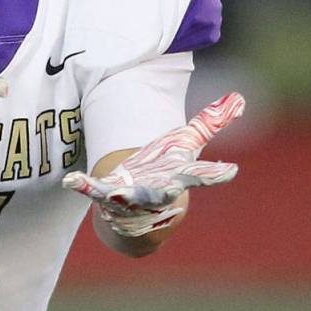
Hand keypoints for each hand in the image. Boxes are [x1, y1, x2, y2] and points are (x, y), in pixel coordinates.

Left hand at [63, 92, 245, 235]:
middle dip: (169, 191)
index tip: (230, 171)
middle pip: (167, 191)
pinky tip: (71, 180)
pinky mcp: (107, 196)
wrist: (137, 212)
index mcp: (179, 177)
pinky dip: (83, 186)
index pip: (200, 174)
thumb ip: (210, 123)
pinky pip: (94, 191)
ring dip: (123, 195)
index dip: (215, 173)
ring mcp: (132, 197)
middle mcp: (158, 192)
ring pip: (129, 197)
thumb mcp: (186, 143)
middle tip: (173, 192)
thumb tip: (240, 98)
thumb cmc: (165, 172)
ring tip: (115, 192)